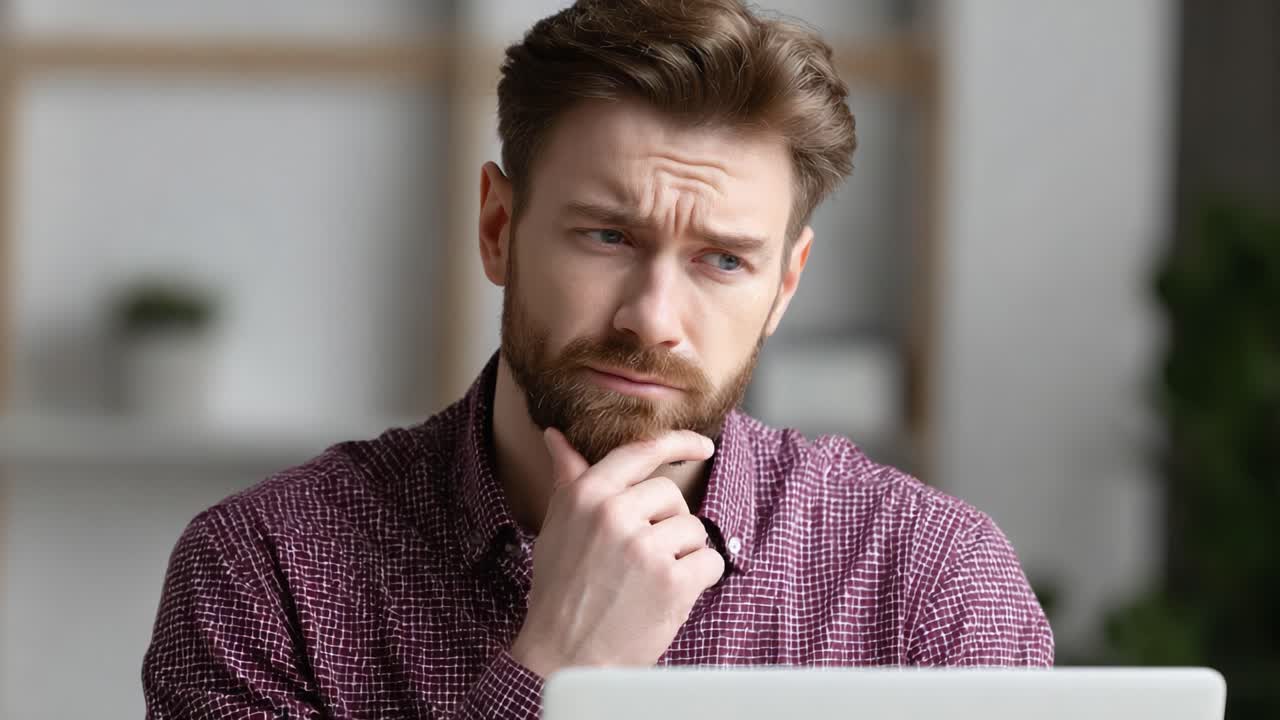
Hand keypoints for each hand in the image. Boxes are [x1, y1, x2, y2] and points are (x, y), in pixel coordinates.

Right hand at [509, 428, 725, 677]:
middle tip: (641, 558)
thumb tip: (557, 438)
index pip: (641, 451)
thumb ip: (569, 479)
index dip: (678, 442)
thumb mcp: (557, 527)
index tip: (702, 445)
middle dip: (667, 524)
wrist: (564, 657)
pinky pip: (710, 561)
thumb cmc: (560, 591)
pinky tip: (667, 596)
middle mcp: (615, 514)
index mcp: (586, 495)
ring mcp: (645, 548)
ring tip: (647, 582)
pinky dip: (698, 580)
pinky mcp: (672, 581)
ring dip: (681, 556)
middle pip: (672, 495)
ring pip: (693, 530)